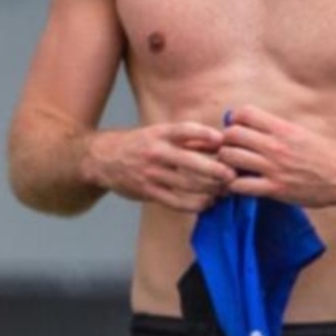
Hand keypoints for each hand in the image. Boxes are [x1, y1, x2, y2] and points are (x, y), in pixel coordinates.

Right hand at [90, 121, 234, 211]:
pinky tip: (209, 203)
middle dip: (214, 169)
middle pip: (189, 162)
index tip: (222, 140)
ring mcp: (151, 174)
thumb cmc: (140, 144)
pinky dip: (195, 204)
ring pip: (186, 184)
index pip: (185, 131)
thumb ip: (190, 139)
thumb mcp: (160, 133)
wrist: (102, 159)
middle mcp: (156, 153)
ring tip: (226, 190)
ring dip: (210, 189)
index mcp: (160, 134)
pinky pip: (176, 202)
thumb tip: (221, 142)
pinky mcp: (148, 192)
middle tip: (233, 174)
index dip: (204, 135)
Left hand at [219, 105, 335, 206]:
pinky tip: (241, 185)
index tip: (238, 129)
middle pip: (232, 135)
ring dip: (226, 163)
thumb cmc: (328, 154)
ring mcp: (274, 168)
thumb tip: (254, 125)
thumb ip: (279, 129)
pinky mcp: (275, 189)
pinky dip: (234, 185)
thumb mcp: (303, 132)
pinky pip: (239, 185)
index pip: (245, 113)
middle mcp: (276, 145)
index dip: (235, 120)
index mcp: (284, 128)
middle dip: (227, 142)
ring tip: (233, 168)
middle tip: (232, 150)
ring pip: (230, 158)